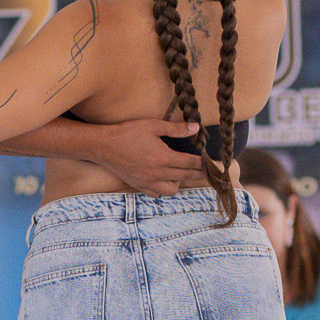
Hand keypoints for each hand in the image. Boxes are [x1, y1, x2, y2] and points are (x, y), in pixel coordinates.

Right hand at [91, 118, 209, 195]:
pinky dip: (163, 188)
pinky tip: (163, 179)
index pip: (191, 163)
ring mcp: (148, 182)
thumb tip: (195, 128)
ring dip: (180, 182)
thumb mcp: (152, 126)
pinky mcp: (138, 186)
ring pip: (172, 189)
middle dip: (199, 174)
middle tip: (208, 172)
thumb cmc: (127, 133)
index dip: (205, 163)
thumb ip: (176, 129)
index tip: (216, 164)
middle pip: (186, 177)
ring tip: (180, 173)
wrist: (103, 146)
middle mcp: (158, 173)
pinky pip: (157, 193)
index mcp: (164, 158)